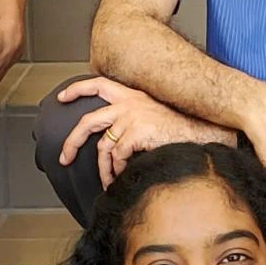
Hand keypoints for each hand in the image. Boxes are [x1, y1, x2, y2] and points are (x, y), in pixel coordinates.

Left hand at [52, 76, 232, 186]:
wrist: (203, 134)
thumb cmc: (183, 130)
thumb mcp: (154, 116)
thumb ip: (133, 120)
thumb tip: (115, 142)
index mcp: (133, 95)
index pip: (99, 84)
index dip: (78, 89)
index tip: (62, 98)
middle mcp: (130, 103)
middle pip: (88, 121)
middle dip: (72, 141)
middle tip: (64, 157)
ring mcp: (132, 117)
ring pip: (103, 146)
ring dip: (103, 168)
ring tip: (108, 180)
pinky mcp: (136, 132)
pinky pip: (117, 156)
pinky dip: (118, 169)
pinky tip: (124, 175)